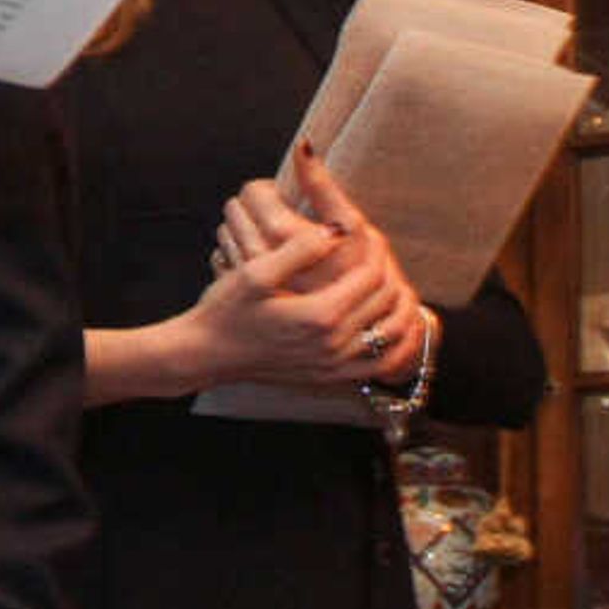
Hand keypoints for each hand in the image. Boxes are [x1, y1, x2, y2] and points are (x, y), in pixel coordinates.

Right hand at [185, 145, 421, 391]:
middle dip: (389, 270)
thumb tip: (334, 231)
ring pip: (391, 334)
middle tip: (378, 251)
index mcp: (319, 315)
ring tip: (394, 281)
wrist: (208, 353)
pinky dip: (396, 345)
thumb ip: (298, 250)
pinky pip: (381, 365)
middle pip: (386, 301)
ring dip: (400, 306)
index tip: (369, 230)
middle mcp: (333, 344)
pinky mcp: (331, 377)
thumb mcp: (255, 272)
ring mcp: (334, 365)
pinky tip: (391, 325)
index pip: (370, 275)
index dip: (376, 248)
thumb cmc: (227, 310)